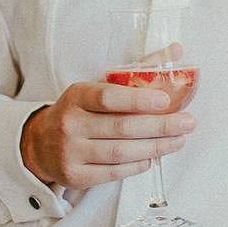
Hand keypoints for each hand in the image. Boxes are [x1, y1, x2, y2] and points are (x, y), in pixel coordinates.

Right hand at [20, 80, 194, 189]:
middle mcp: (70, 124)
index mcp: (76, 96)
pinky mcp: (75, 175)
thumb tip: (176, 51)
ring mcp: (71, 152)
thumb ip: (137, 70)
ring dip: (155, 148)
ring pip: (120, 152)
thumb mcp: (97, 86)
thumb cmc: (79, 110)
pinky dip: (138, 165)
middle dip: (160, 126)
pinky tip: (154, 157)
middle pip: (121, 127)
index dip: (138, 100)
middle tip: (188, 123)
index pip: (108, 97)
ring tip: (179, 140)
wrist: (40, 143)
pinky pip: (113, 172)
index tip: (166, 100)